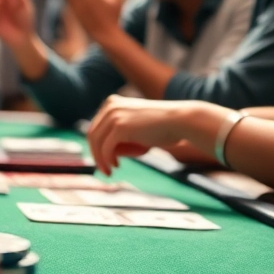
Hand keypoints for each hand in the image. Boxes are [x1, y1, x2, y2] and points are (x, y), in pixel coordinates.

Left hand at [86, 96, 225, 173]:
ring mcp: (114, 115)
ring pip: (96, 142)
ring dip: (100, 159)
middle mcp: (110, 106)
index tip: (104, 159)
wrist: (181, 121)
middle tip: (104, 168)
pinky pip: (106, 148)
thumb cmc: (163, 127)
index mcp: (112, 102)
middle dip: (96, 153)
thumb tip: (108, 153)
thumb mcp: (137, 128)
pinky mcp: (120, 127)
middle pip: (93, 134)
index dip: (97, 145)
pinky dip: (106, 160)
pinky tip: (114, 167)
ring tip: (108, 171)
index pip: (96, 127)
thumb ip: (122, 136)